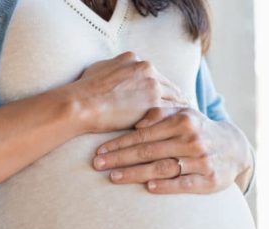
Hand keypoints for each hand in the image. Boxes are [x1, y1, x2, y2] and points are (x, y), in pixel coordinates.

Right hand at [63, 51, 188, 133]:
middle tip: (185, 110)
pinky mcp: (153, 103)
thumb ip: (115, 69)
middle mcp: (147, 68)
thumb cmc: (84, 90)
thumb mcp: (99, 68)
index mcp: (135, 60)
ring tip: (187, 121)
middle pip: (169, 85)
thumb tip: (115, 71)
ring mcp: (152, 85)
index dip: (162, 87)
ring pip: (175, 98)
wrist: (81, 103)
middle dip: (176, 98)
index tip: (168, 96)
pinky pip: (171, 111)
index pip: (156, 75)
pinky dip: (177, 119)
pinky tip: (181, 128)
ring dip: (181, 109)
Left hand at [91, 107, 254, 193]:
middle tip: (98, 164)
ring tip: (114, 177)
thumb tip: (137, 121)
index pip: (144, 133)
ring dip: (136, 173)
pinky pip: (184, 183)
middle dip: (120, 158)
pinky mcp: (209, 180)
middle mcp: (192, 139)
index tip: (100, 150)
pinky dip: (166, 185)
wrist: (234, 149)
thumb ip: (160, 114)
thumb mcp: (183, 115)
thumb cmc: (198, 131)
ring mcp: (201, 160)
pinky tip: (149, 187)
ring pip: (162, 167)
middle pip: (149, 150)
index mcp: (183, 120)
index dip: (120, 142)